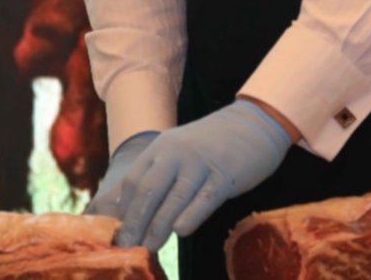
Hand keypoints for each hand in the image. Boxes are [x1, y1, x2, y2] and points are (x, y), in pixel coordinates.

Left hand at [97, 100, 292, 252]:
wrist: (252, 124)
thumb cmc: (211, 145)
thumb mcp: (178, 151)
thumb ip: (157, 175)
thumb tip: (131, 208)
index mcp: (160, 148)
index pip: (133, 181)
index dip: (124, 209)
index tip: (118, 232)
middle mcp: (176, 153)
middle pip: (148, 190)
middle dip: (135, 221)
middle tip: (127, 245)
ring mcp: (200, 163)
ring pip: (174, 197)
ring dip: (158, 225)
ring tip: (149, 247)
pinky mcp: (224, 174)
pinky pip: (205, 197)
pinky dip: (191, 214)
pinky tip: (180, 231)